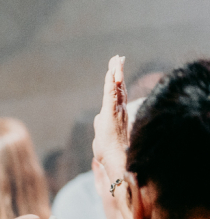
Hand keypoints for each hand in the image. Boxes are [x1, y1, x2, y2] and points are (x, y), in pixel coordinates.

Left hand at [92, 55, 129, 182]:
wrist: (115, 160)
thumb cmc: (109, 152)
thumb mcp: (101, 136)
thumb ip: (101, 125)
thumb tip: (97, 120)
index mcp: (117, 114)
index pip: (117, 94)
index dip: (116, 81)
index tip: (115, 68)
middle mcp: (120, 110)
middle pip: (119, 87)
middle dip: (118, 71)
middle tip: (117, 58)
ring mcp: (117, 111)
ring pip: (116, 88)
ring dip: (115, 73)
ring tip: (116, 60)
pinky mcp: (112, 113)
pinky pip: (111, 94)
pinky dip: (111, 83)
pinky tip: (111, 73)